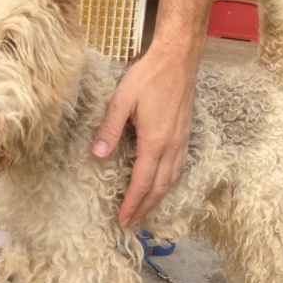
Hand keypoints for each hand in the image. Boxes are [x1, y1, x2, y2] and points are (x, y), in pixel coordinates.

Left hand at [91, 43, 197, 225]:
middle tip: (132, 222)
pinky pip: (179, 167)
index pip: (142, 181)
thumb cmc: (148, 76)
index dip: (132, 202)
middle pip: (159, 186)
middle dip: (145, 207)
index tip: (123, 218)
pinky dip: (169, 183)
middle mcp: (171, 146)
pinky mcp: (185, 134)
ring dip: (158, 198)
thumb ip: (109, 129)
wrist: (178, 59)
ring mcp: (181, 141)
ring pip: (171, 179)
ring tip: (146, 211)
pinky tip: (163, 185)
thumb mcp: (121, 100)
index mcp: (154, 141)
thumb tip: (97, 156)